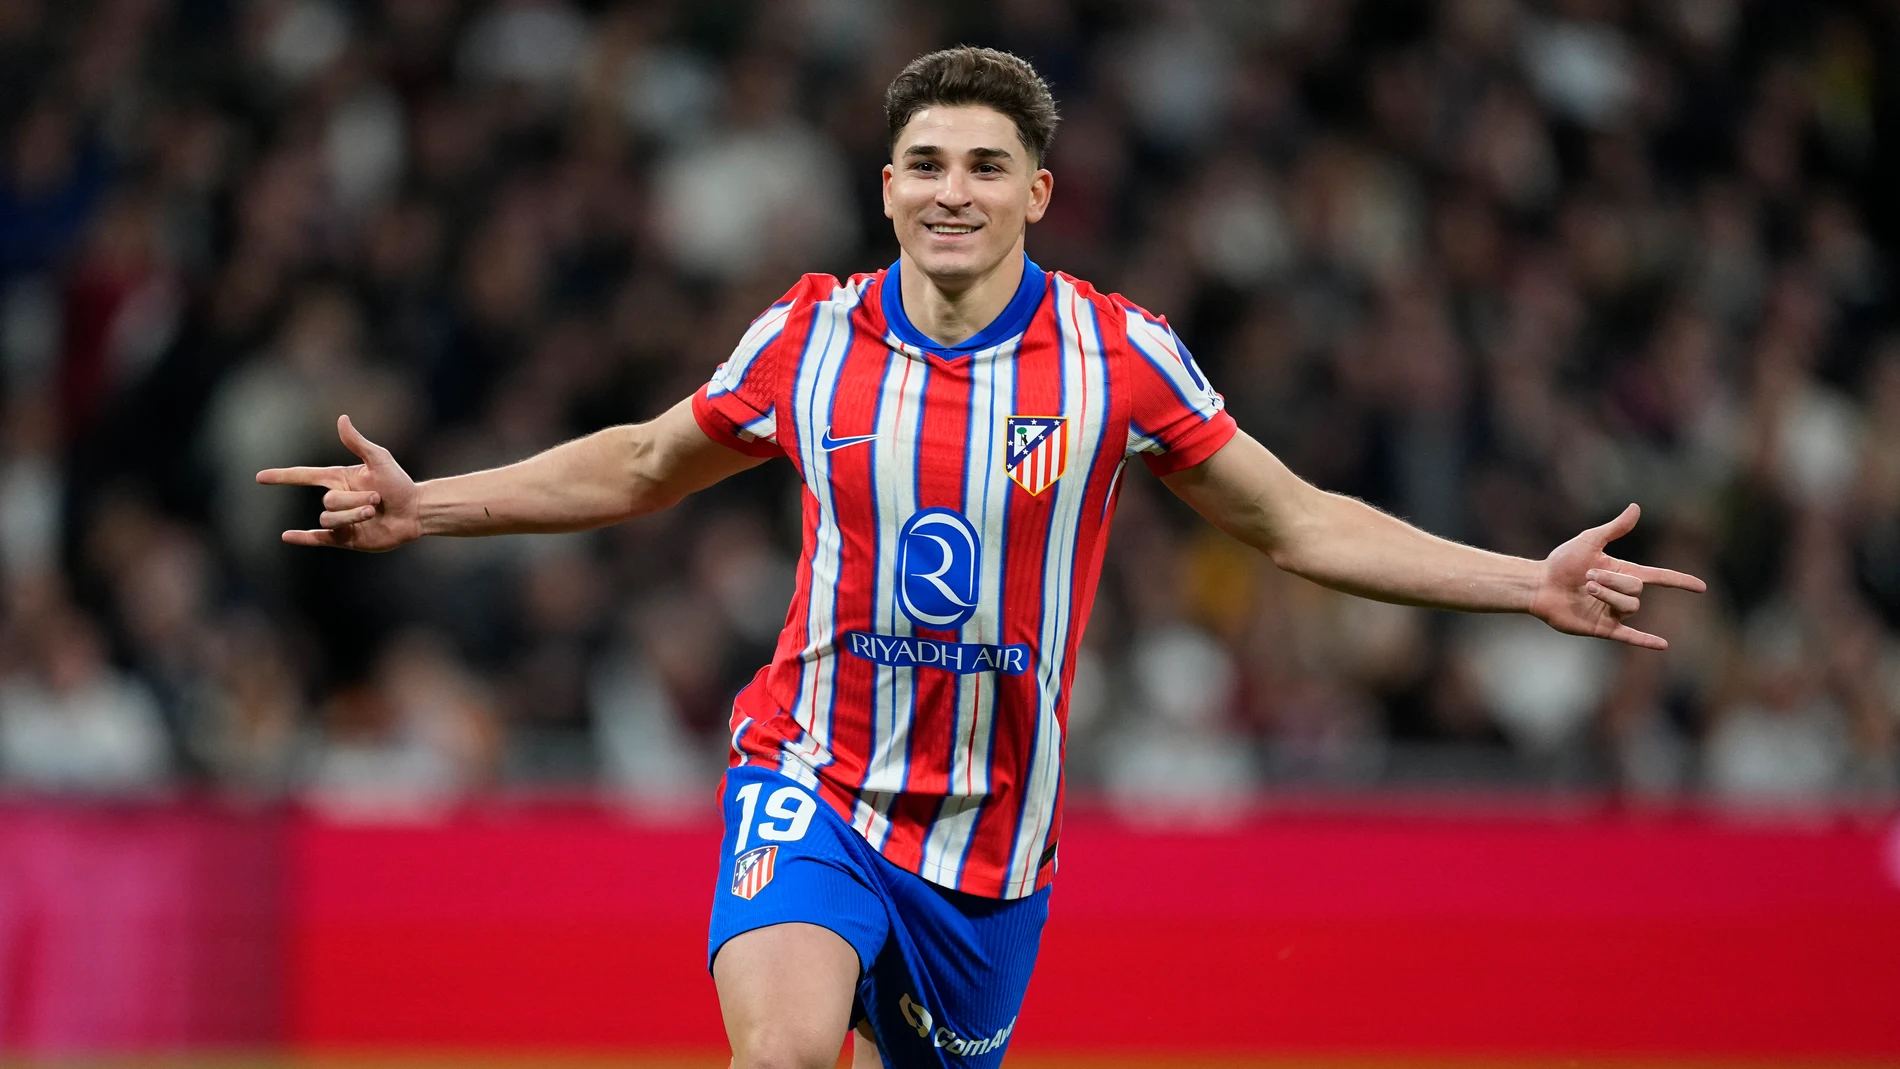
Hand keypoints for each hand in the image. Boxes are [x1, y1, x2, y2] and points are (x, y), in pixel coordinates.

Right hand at [255, 415, 422, 550]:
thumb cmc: (399, 483)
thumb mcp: (380, 459)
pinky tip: (286, 536)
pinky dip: (303, 538)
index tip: (259, 477)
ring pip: (330, 519)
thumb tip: (341, 418)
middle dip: (354, 501)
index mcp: (339, 479)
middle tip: (377, 500)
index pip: (304, 476)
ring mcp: (340, 520)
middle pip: (328, 501)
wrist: (415, 511)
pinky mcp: (346, 538)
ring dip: (352, 515)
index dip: (282, 476)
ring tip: (374, 512)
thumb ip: (357, 442)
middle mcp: (336, 499)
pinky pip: (319, 538)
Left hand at [1530, 503, 1705, 649]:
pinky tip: (1663, 646)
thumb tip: (1636, 508)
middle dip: (1614, 580)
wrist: (1539, 584)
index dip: (1680, 581)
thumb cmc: (1561, 562)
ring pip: (1630, 606)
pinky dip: (1645, 641)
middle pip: (1637, 589)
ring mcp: (1613, 612)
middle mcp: (1621, 593)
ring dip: (1609, 596)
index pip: (1659, 577)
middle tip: (1588, 576)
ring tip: (1587, 589)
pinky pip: (1629, 636)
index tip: (1701, 586)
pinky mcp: (1603, 627)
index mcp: (1623, 572)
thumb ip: (1615, 529)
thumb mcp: (1589, 541)